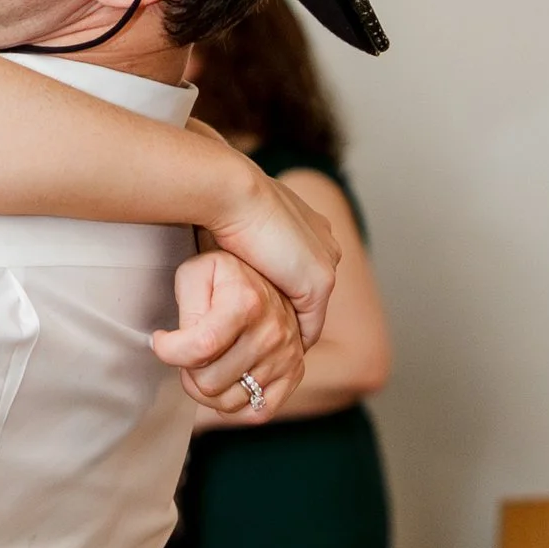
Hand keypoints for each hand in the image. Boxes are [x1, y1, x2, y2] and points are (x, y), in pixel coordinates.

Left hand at [155, 250, 306, 419]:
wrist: (270, 274)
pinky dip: (234, 407)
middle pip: (209, 381)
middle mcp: (271, 332)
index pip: (199, 348)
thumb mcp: (196, 273)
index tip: (161, 341)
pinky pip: (257, 413)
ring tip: (205, 366)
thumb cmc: (225, 277)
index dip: (169, 351)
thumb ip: (187, 307)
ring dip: (206, 390)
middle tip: (188, 352)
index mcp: (245, 302)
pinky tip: (224, 384)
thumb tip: (181, 343)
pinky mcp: (293, 373)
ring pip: (228, 402)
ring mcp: (285, 356)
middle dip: (187, 370)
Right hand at [199, 159, 337, 349]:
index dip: (283, 289)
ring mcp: (325, 263)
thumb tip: (231, 251)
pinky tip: (272, 355)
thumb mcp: (237, 221)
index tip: (262, 307)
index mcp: (309, 223)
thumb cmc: (222, 199)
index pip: (302, 268)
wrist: (233, 192)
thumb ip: (245, 238)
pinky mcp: (318, 283)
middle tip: (265, 336)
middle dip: (291, 312)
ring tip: (268, 353)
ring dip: (291, 331)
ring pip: (311, 311)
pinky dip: (291, 343)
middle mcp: (325, 243)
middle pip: (310, 290)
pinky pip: (309, 326)